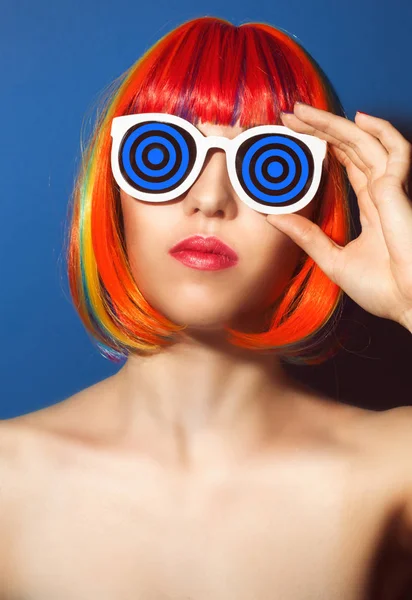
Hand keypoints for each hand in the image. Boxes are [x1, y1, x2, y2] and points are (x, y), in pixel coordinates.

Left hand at [266, 103, 411, 331]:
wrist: (409, 306)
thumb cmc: (384, 289)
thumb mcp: (333, 259)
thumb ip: (307, 237)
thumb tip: (274, 217)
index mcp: (372, 207)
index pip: (347, 165)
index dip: (324, 146)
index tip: (295, 135)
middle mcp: (383, 193)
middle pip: (351, 148)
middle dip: (321, 128)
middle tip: (290, 116)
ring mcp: (393, 190)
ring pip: (365, 143)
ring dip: (336, 124)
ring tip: (304, 112)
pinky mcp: (399, 193)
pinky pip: (397, 153)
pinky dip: (381, 132)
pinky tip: (358, 118)